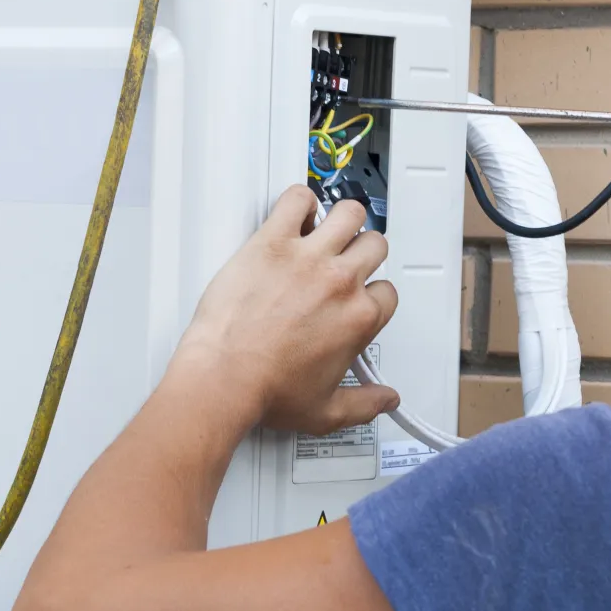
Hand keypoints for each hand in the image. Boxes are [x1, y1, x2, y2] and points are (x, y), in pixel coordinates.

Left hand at [172, 187, 399, 434]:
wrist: (224, 377)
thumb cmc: (266, 391)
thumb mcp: (326, 412)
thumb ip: (365, 404)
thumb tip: (385, 399)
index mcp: (358, 318)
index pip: (386, 291)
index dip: (372, 293)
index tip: (357, 297)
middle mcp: (340, 282)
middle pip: (374, 245)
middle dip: (363, 252)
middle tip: (345, 259)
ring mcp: (307, 258)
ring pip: (348, 213)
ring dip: (342, 219)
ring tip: (327, 228)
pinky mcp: (272, 242)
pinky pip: (297, 199)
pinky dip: (299, 200)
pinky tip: (294, 214)